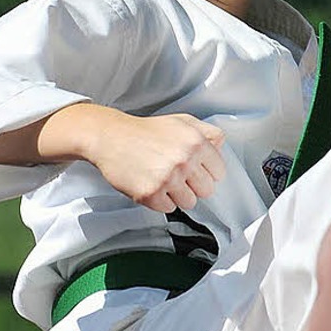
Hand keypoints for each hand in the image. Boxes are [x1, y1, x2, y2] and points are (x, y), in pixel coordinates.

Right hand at [85, 109, 225, 211]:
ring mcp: (168, 178)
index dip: (206, 172)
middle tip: (177, 175)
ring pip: (189, 203)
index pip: (219, 173)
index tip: (195, 169)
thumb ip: (206, 132)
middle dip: (193, 185)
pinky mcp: (151, 193)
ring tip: (163, 180)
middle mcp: (184, 160)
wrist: (110, 137)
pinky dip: (160, 201)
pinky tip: (151, 184)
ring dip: (177, 195)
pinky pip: (169, 209)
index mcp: (195, 142)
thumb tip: (221, 144)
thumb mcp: (180, 121)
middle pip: (207, 191)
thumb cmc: (145, 131)